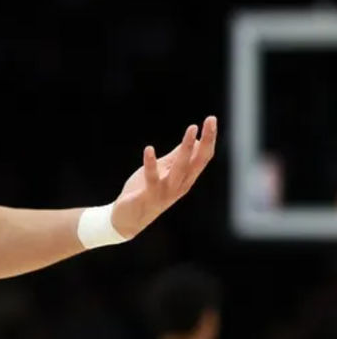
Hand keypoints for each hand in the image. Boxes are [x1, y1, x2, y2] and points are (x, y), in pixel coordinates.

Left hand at [111, 116, 217, 237]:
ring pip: (180, 169)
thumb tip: (192, 141)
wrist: (128, 219)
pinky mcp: (149, 195)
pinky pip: (152, 178)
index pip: (203, 157)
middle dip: (206, 140)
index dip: (209, 139)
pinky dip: (150, 163)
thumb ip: (176, 157)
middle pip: (198, 161)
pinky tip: (149, 149)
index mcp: (186, 178)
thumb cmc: (146, 192)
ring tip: (191, 129)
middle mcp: (180, 185)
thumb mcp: (164, 171)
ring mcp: (166, 191)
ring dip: (186, 149)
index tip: (211, 119)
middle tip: (210, 120)